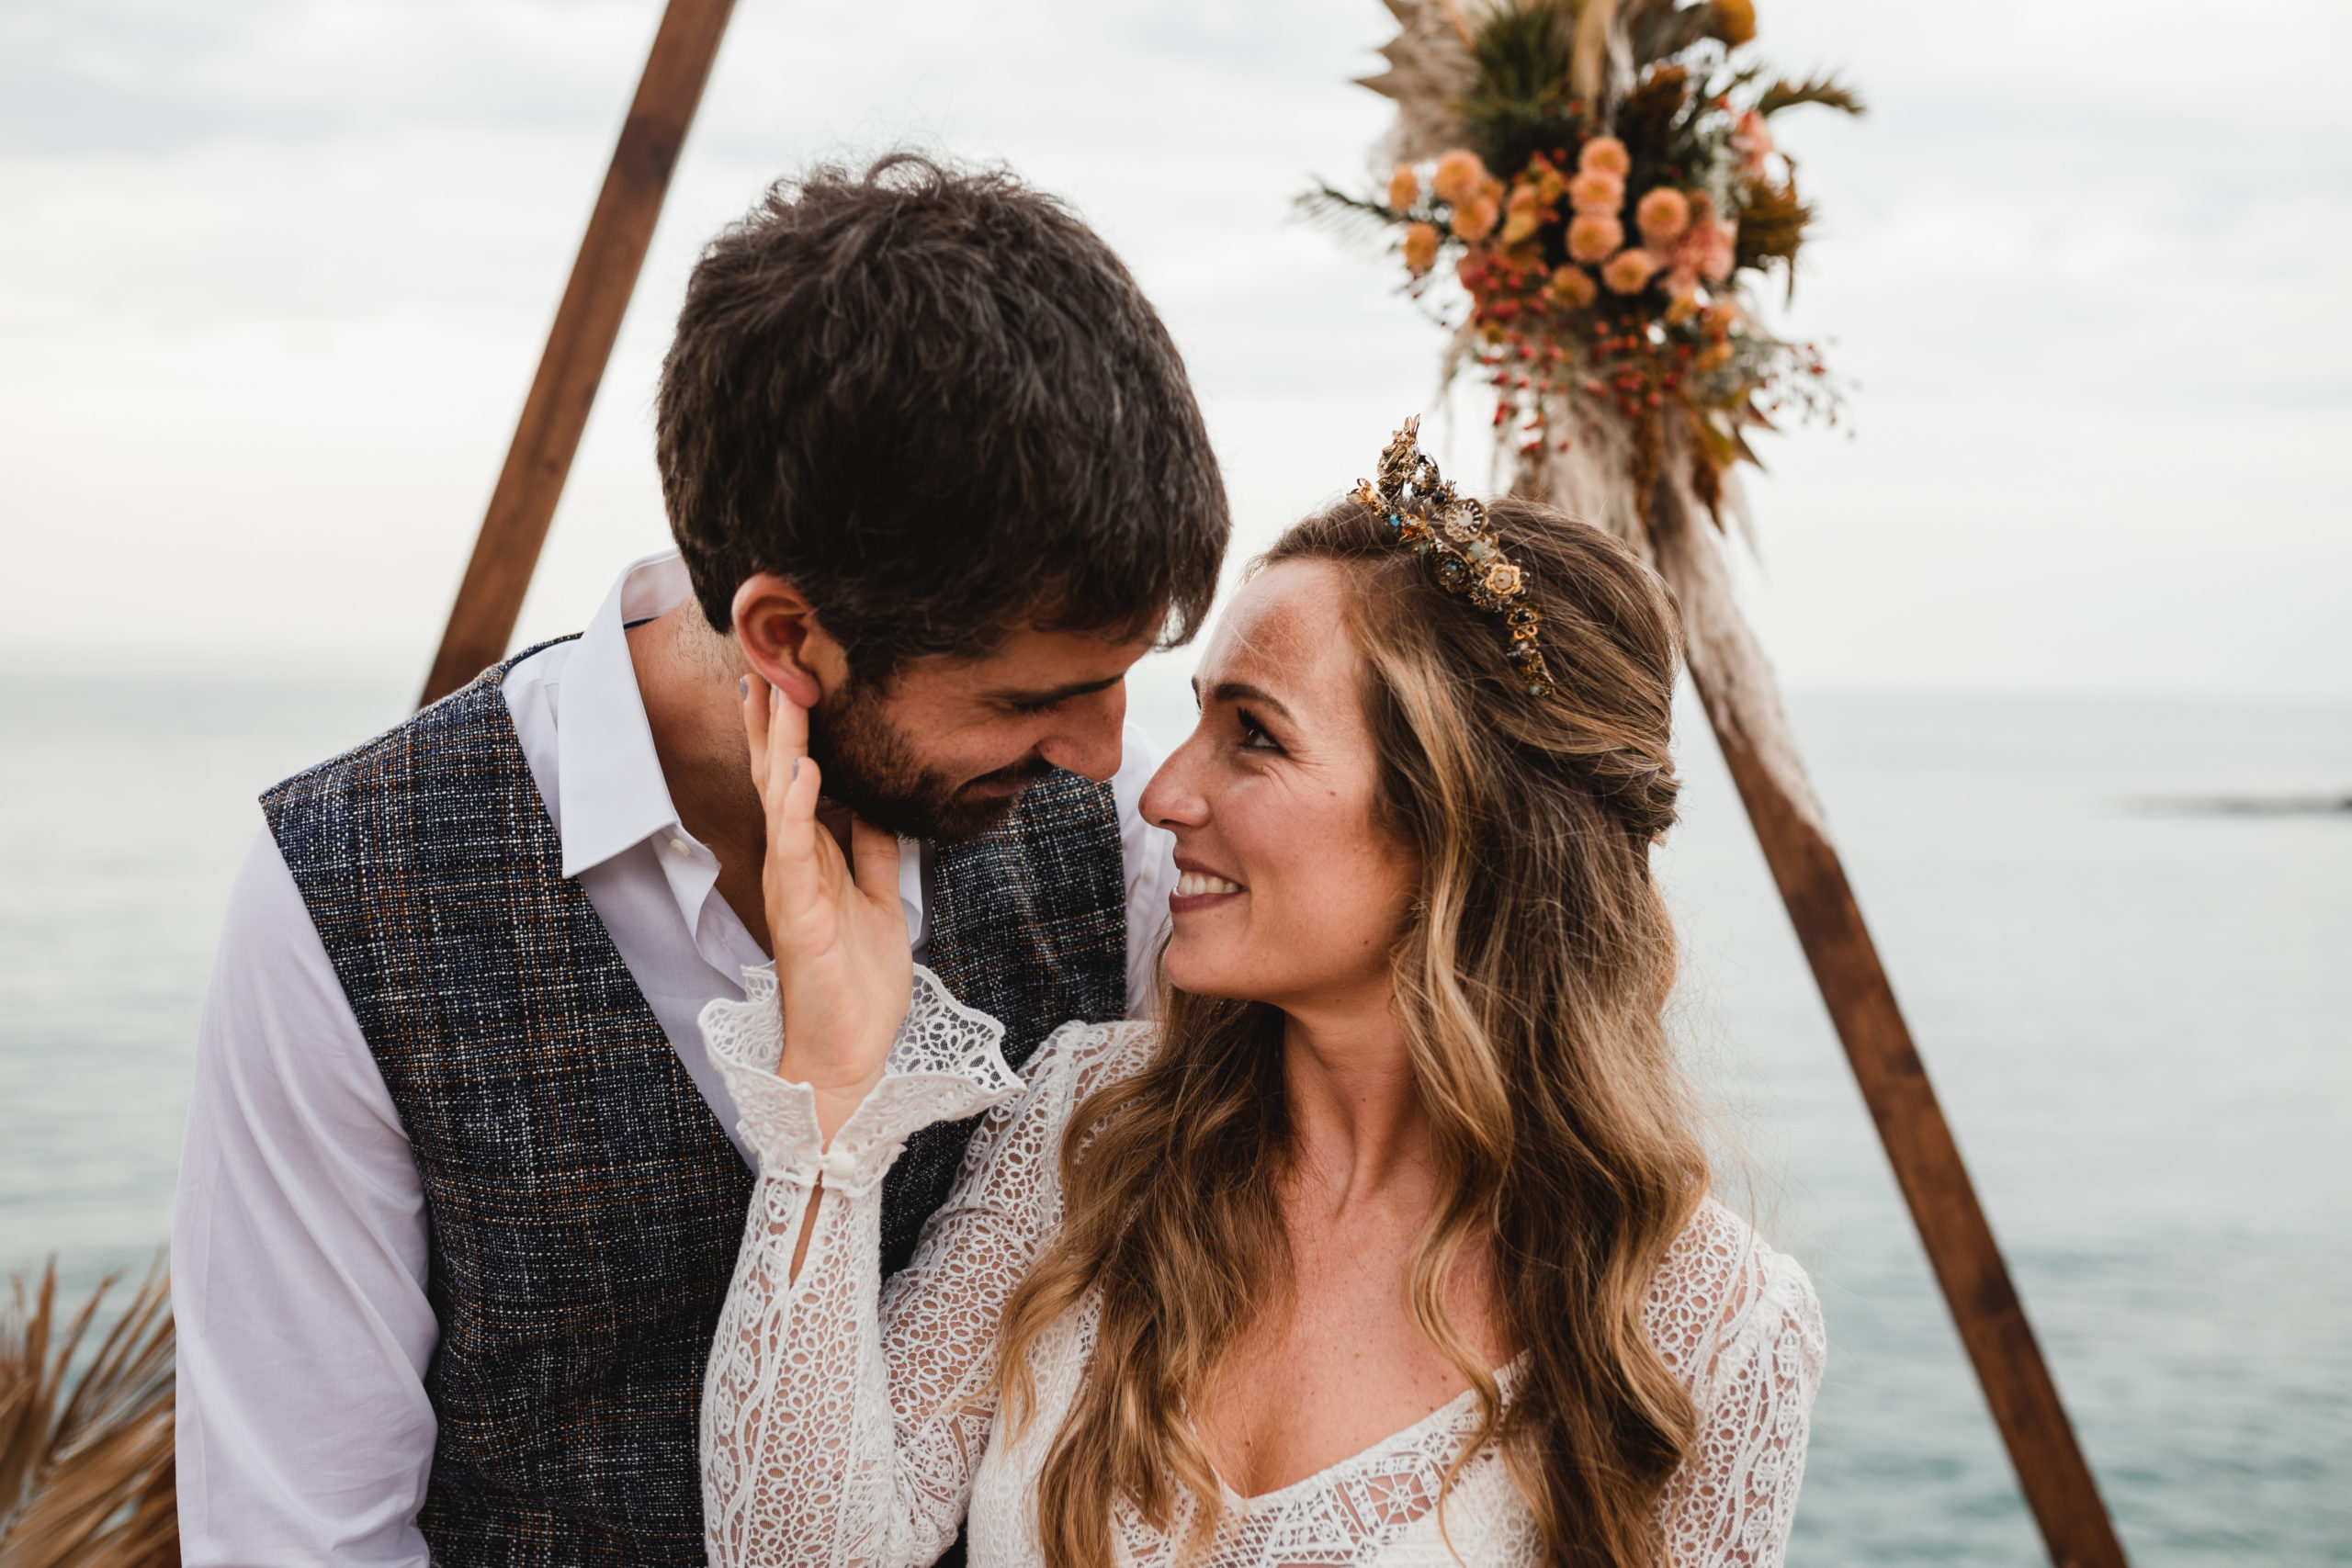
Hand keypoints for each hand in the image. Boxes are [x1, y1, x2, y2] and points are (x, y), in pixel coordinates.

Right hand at [743, 672, 913, 1145]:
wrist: (849, 1053)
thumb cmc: (858, 984)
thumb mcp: (878, 901)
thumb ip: (873, 853)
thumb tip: (879, 805)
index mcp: (813, 858)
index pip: (796, 780)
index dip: (790, 730)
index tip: (788, 676)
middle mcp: (794, 865)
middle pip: (778, 776)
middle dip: (774, 719)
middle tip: (767, 659)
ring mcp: (792, 887)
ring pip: (782, 801)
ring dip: (783, 745)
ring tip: (783, 693)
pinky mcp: (800, 915)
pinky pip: (797, 852)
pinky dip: (800, 809)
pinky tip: (804, 771)